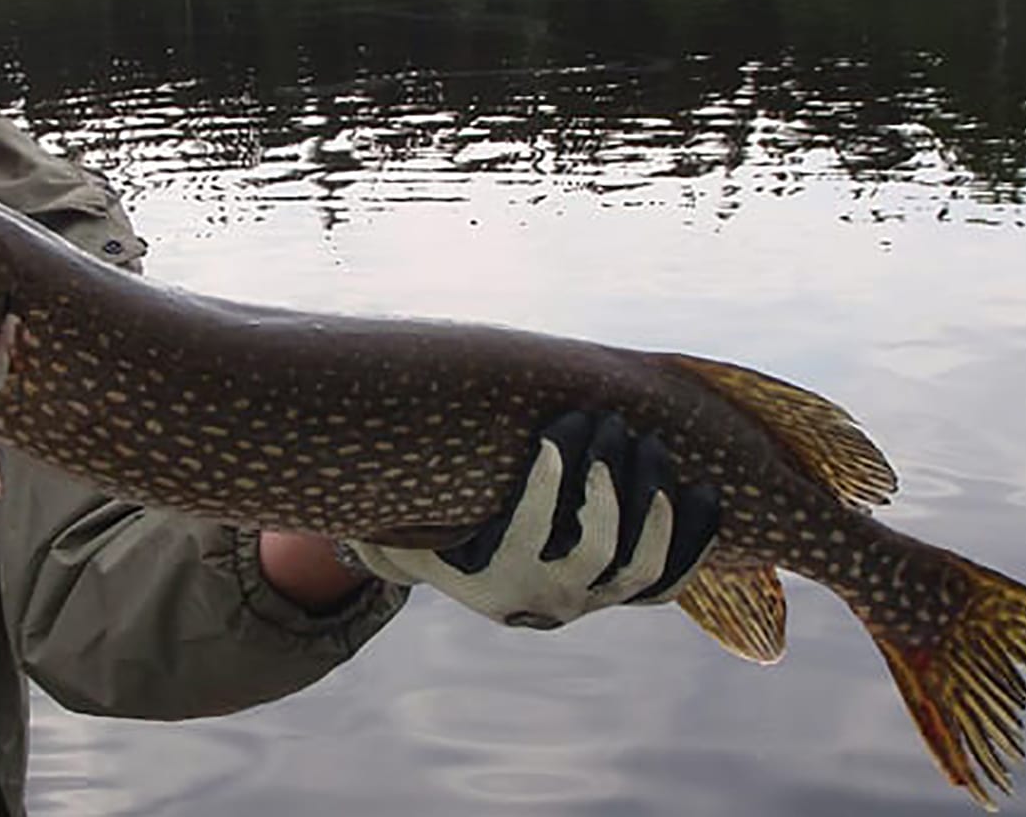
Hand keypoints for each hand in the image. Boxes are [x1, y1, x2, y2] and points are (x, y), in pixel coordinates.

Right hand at [350, 411, 719, 628]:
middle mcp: (548, 602)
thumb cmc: (443, 523)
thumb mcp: (413, 509)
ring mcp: (593, 603)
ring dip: (652, 502)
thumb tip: (322, 436)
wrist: (478, 576)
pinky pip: (673, 581)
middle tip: (604, 422)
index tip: (555, 429)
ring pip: (642, 568)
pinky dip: (696, 539)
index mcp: (494, 581)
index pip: (528, 533)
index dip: (549, 482)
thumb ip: (392, 479)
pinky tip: (702, 491)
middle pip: (596, 551)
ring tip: (645, 444)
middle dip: (609, 482)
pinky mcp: (625, 597)